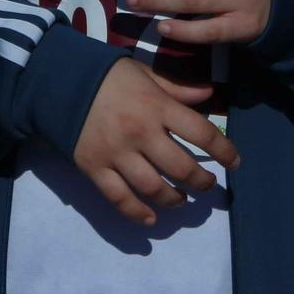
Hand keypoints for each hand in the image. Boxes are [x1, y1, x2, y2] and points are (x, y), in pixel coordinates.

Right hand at [72, 58, 238, 225]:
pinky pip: (120, 199)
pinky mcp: (95, 168)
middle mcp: (141, 133)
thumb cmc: (108, 75)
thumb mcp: (144, 73)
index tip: (234, 163)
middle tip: (207, 185)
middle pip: (182, 168)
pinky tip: (151, 220)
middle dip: (202, 182)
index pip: (202, 134)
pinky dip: (138, 214)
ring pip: (154, 188)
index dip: (224, 151)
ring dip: (174, 200)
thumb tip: (210, 93)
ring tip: (181, 199)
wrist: (58, 80)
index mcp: (157, 106)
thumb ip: (177, 88)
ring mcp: (117, 154)